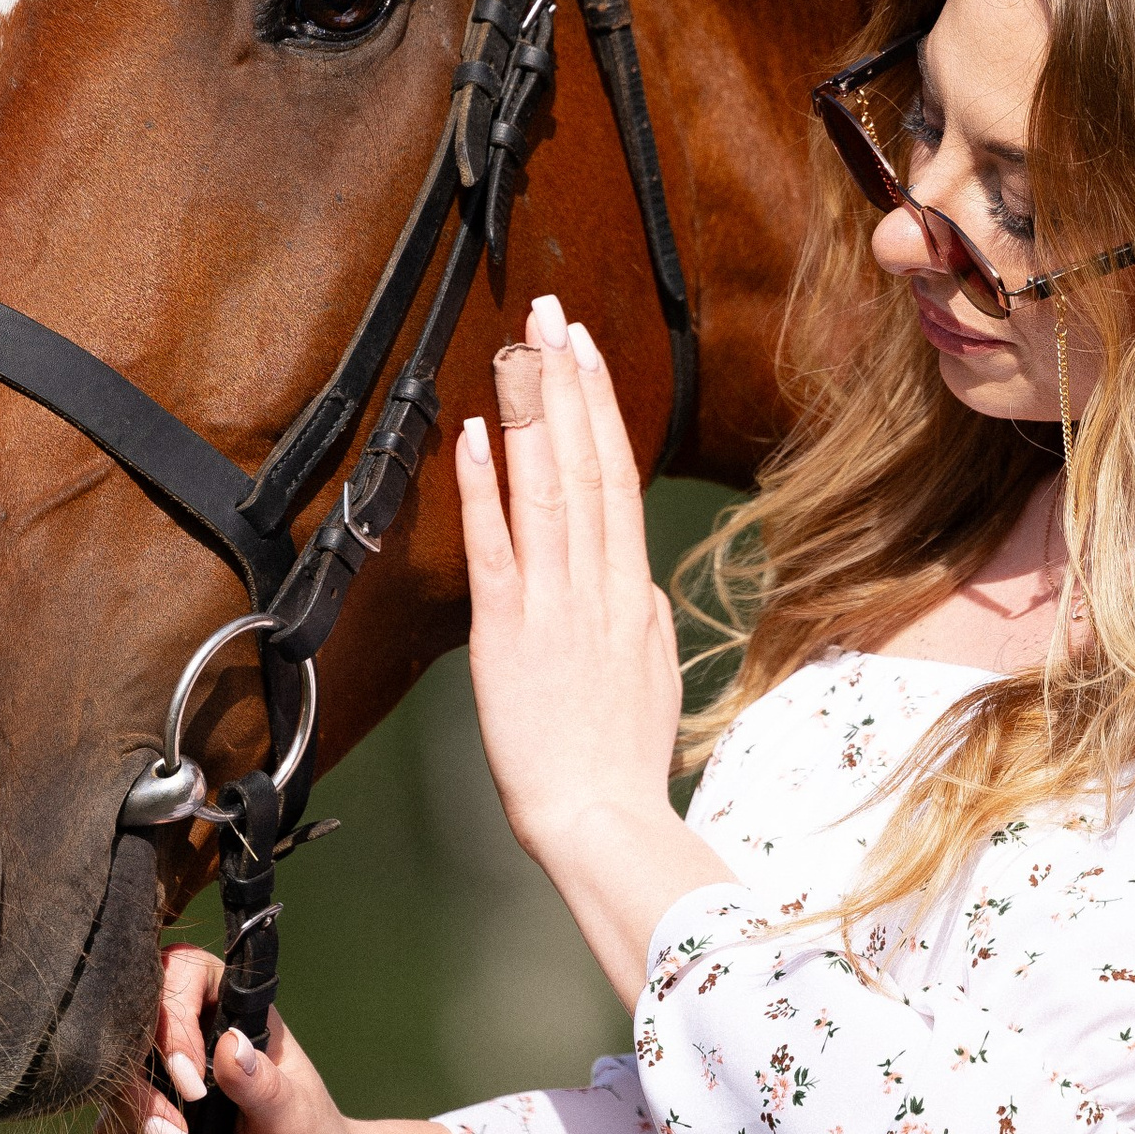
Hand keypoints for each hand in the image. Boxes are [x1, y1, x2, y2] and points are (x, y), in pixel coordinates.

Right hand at [96, 945, 467, 1133]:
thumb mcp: (298, 1117)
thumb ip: (264, 1085)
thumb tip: (231, 1046)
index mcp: (230, 1017)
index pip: (173, 977)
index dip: (169, 1027)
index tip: (193, 1085)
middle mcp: (189, 1049)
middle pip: (127, 1064)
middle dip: (156, 1122)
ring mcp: (163, 1098)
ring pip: (123, 1129)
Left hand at [454, 295, 733, 997]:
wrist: (601, 818)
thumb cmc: (621, 759)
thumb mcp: (655, 672)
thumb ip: (644, 615)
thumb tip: (639, 578)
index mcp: (631, 590)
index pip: (616, 478)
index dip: (601, 408)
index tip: (586, 351)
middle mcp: (598, 583)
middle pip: (585, 464)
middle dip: (569, 383)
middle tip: (553, 315)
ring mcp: (555, 603)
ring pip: (547, 489)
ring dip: (535, 413)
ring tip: (523, 349)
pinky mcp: (508, 632)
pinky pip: (497, 546)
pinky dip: (486, 487)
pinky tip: (479, 434)